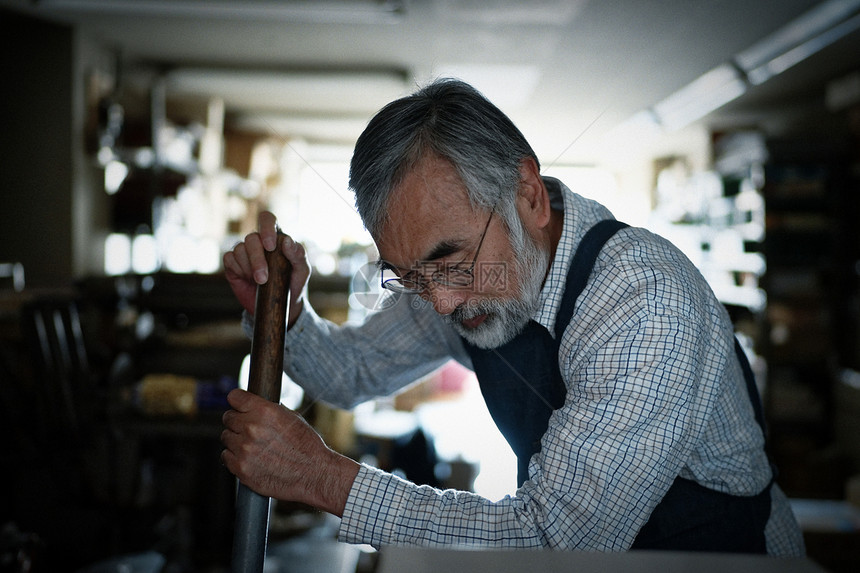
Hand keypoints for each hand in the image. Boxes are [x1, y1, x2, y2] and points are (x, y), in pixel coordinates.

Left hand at [221, 389, 358, 515]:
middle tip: (249, 430)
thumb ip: (269, 410)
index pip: (234, 397)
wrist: (313, 474)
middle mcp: (251, 428)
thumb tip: (254, 405)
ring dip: (236, 440)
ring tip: (253, 446)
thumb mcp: (292, 417)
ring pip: (226, 437)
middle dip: (237, 422)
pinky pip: (225, 456)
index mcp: (265, 411)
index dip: (238, 402)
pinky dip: (234, 457)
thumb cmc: (306, 446)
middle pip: (228, 417)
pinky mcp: (240, 468)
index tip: (240, 406)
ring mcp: (244, 449)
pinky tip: (249, 458)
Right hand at [223, 211, 309, 326]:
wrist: (280, 306)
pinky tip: (248, 279)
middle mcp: (258, 242)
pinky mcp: (233, 264)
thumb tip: (286, 240)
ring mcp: (244, 252)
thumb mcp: (302, 271)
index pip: (267, 219)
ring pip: (240, 249)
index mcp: (276, 238)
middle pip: (251, 238)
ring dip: (249, 267)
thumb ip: (298, 254)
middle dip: (257, 259)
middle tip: (263, 278)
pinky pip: (230, 259)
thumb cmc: (293, 284)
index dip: (266, 228)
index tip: (270, 246)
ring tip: (260, 282)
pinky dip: (239, 270)